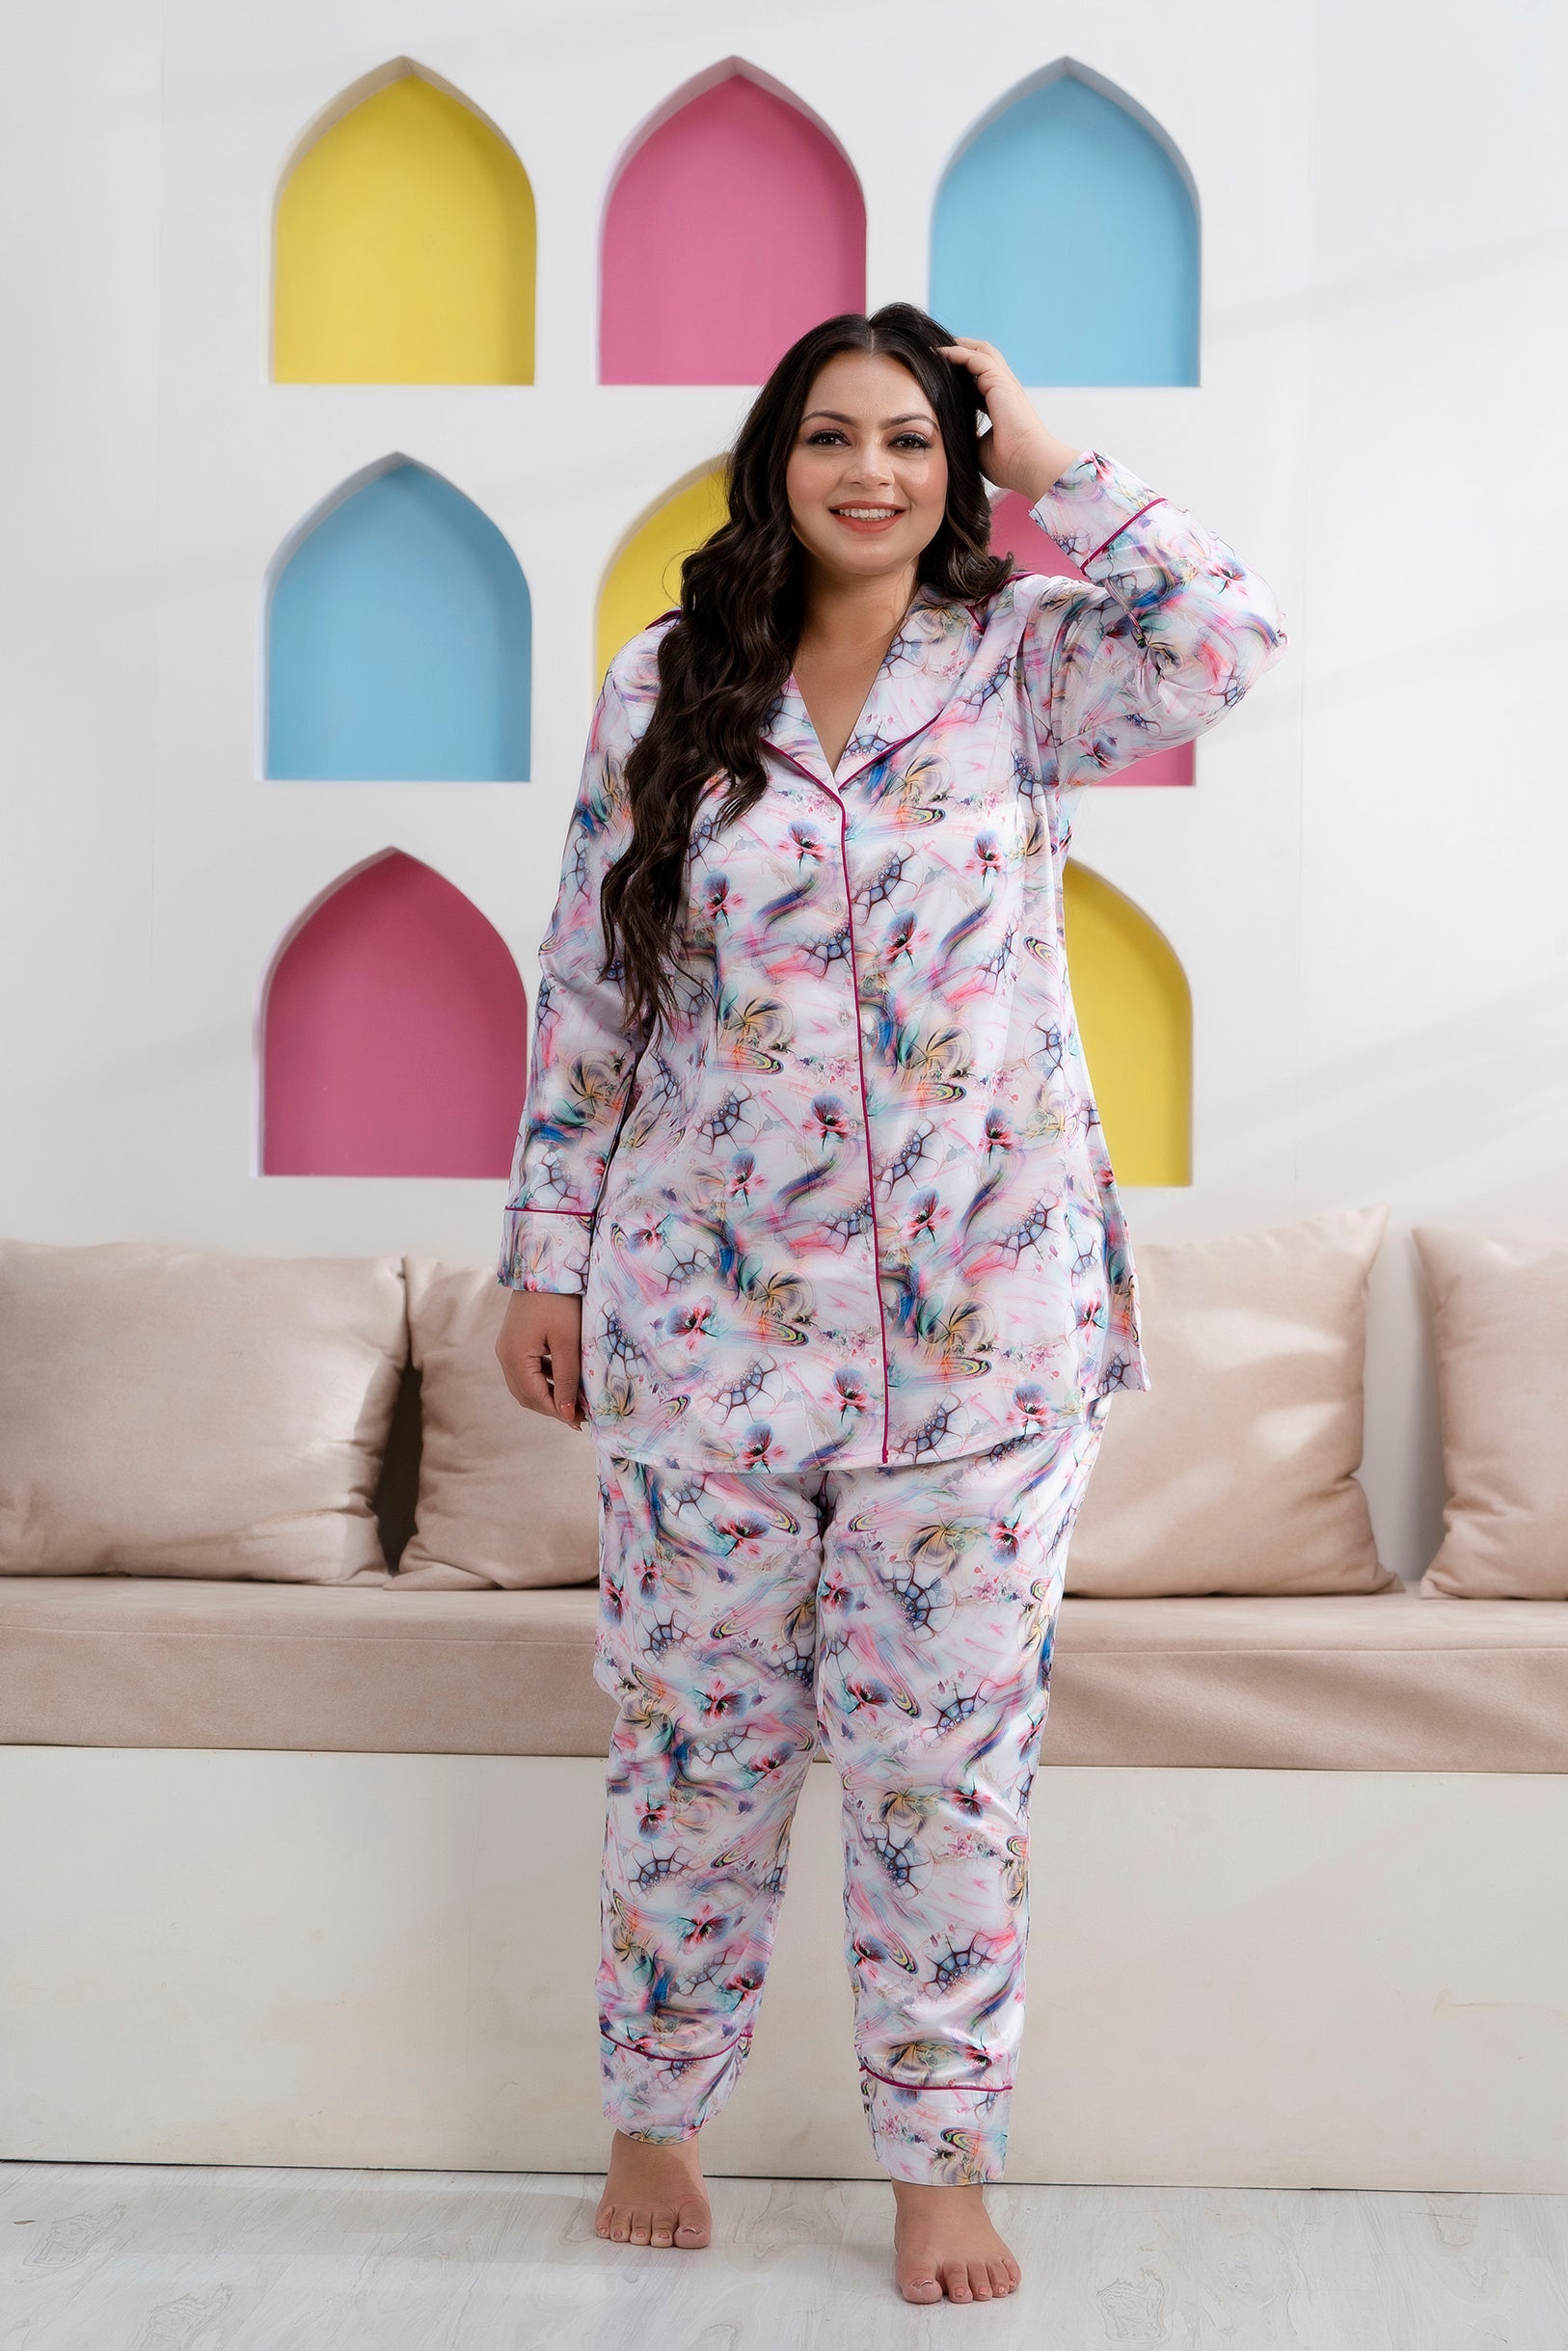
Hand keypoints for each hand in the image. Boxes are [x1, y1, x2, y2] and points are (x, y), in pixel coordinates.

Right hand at [496, 1289, 586, 1428]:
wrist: (545, 1265)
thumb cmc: (559, 1301)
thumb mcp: (568, 1342)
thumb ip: (567, 1379)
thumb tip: (568, 1414)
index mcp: (514, 1357)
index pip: (536, 1398)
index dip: (559, 1412)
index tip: (583, 1421)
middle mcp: (504, 1356)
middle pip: (527, 1396)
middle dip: (553, 1407)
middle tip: (581, 1415)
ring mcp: (506, 1348)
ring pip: (526, 1386)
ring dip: (548, 1395)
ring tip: (576, 1400)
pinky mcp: (513, 1341)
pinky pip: (526, 1371)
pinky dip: (544, 1380)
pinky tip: (565, 1380)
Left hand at [935, 337, 1082, 503]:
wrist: (1028, 464)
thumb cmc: (1008, 464)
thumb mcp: (978, 448)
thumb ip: (967, 436)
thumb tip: (951, 434)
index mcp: (1002, 405)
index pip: (981, 382)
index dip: (963, 376)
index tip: (941, 377)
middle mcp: (1005, 390)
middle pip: (984, 359)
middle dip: (962, 352)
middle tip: (938, 353)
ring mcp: (1005, 383)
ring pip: (982, 352)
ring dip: (959, 346)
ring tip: (936, 348)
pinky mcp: (1000, 381)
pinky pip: (975, 357)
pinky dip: (957, 352)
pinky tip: (940, 353)